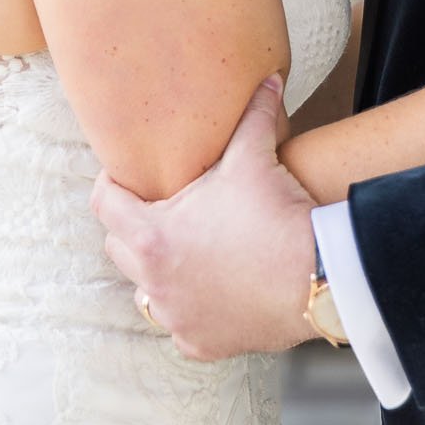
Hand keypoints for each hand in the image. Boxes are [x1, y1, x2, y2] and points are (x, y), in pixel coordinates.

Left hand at [90, 73, 318, 362]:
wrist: (321, 277)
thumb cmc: (277, 215)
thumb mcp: (256, 159)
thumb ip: (253, 116)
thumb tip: (267, 80)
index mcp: (152, 236)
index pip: (103, 205)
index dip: (112, 184)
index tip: (126, 177)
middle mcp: (154, 282)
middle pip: (119, 249)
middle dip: (134, 228)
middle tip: (163, 211)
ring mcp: (177, 317)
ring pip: (146, 292)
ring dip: (159, 272)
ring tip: (188, 252)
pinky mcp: (202, 344)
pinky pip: (180, 327)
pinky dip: (191, 311)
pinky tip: (214, 293)